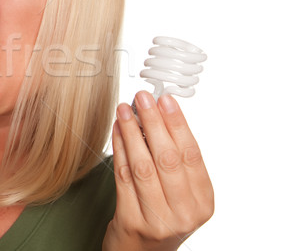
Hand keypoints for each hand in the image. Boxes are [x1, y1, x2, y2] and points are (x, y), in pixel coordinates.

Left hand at [102, 91, 213, 250]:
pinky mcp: (132, 221)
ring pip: (143, 166)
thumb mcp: (180, 193)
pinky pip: (123, 177)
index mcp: (203, 201)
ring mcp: (158, 220)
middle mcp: (184, 213)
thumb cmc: (162, 215)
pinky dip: (119, 149)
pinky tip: (116, 132)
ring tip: (124, 110)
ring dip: (132, 133)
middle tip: (143, 98)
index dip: (178, 124)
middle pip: (167, 158)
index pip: (191, 155)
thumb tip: (159, 114)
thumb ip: (174, 160)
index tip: (165, 100)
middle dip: (153, 123)